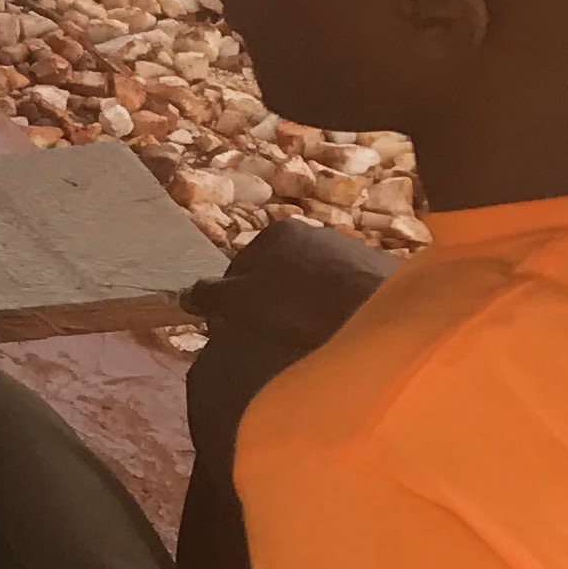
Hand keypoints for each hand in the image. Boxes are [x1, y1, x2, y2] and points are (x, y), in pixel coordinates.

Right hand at [186, 217, 394, 357]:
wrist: (378, 310)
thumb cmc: (299, 303)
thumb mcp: (241, 302)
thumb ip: (211, 295)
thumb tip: (186, 293)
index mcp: (278, 232)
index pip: (240, 266)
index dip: (232, 300)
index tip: (236, 327)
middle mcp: (315, 232)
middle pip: (279, 272)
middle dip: (272, 300)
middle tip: (270, 333)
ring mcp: (351, 249)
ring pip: (314, 282)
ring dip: (307, 305)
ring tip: (307, 336)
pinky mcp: (381, 272)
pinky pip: (346, 292)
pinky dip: (338, 309)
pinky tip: (338, 331)